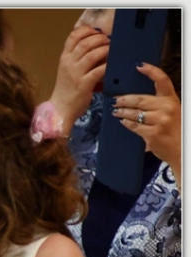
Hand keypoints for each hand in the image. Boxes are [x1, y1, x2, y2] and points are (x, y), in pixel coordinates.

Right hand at [49, 25, 109, 128]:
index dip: (87, 30)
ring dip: (105, 49)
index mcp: (64, 59)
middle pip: (85, 42)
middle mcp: (68, 64)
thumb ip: (78, 58)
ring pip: (93, 54)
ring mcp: (75, 74)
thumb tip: (97, 46)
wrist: (60, 110)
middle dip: (100, 38)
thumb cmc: (66, 90)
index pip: (73, 37)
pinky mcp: (84, 85)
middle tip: (108, 40)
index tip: (96, 31)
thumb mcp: (67, 71)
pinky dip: (107, 65)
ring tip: (111, 50)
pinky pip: (99, 70)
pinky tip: (112, 65)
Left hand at [114, 64, 181, 179]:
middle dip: (124, 99)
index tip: (139, 65)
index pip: (162, 80)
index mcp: (172, 100)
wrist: (182, 149)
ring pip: (134, 113)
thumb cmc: (176, 129)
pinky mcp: (152, 133)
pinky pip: (134, 126)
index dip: (151, 71)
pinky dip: (126, 123)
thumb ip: (159, 104)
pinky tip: (122, 122)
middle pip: (140, 99)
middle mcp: (167, 108)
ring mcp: (160, 121)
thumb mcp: (172, 111)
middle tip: (115, 100)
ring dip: (122, 112)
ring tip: (115, 111)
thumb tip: (136, 99)